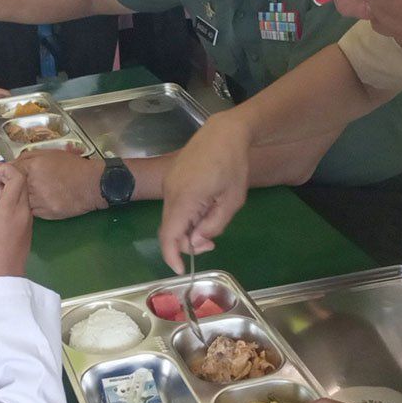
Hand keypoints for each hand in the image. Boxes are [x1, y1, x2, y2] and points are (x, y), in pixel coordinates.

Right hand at [0, 162, 31, 278]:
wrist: (6, 271)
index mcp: (10, 206)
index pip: (16, 177)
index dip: (4, 168)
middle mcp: (23, 208)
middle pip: (22, 180)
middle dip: (7, 173)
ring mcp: (28, 215)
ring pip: (25, 190)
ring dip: (11, 183)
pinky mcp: (29, 222)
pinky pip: (25, 201)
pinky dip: (15, 194)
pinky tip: (2, 199)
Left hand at [13, 149, 104, 219]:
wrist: (91, 185)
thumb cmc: (73, 167)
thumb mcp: (51, 154)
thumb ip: (29, 157)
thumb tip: (13, 163)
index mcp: (33, 166)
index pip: (9, 170)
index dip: (2, 171)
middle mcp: (33, 184)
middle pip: (10, 187)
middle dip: (6, 185)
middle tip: (7, 184)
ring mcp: (38, 200)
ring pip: (19, 200)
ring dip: (19, 197)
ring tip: (28, 192)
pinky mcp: (45, 213)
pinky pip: (30, 210)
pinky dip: (31, 206)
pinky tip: (39, 200)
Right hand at [158, 112, 252, 273]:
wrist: (224, 132)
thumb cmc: (233, 165)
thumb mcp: (232, 200)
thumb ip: (213, 225)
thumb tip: (195, 242)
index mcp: (184, 199)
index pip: (169, 236)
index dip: (171, 257)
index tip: (181, 270)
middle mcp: (170, 192)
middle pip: (169, 228)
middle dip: (186, 242)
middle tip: (211, 243)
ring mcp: (168, 183)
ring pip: (172, 217)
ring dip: (187, 227)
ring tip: (212, 218)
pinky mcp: (171, 178)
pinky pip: (174, 204)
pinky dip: (186, 214)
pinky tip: (205, 205)